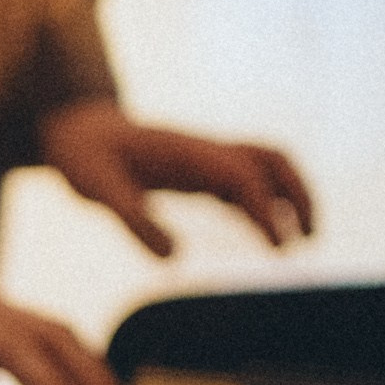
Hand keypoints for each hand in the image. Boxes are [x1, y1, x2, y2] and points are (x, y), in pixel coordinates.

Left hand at [39, 97, 313, 257]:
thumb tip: (173, 258)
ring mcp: (204, 156)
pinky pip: (244, 181)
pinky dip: (263, 205)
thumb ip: (133, 220)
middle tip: (309, 240)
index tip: (278, 248)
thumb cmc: (83, 155)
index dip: (264, 209)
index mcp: (185, 152)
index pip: (240, 175)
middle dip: (298, 193)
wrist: (75, 126)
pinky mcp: (198, 168)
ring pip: (265, 165)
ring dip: (289, 197)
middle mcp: (203, 150)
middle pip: (271, 157)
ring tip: (299, 243)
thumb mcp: (97, 189)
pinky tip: (266, 236)